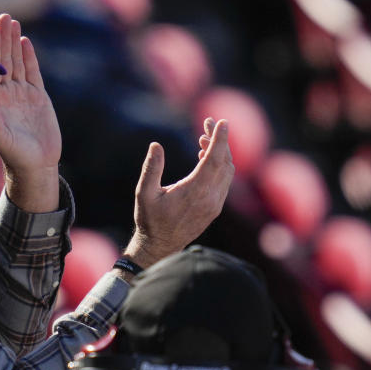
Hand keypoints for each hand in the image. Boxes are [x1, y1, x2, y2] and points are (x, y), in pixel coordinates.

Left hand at [0, 13, 61, 211]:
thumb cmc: (15, 154)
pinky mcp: (37, 96)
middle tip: (3, 17)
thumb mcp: (1, 139)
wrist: (36, 163)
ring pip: (17, 63)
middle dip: (2, 39)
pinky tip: (25, 42)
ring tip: (13, 22)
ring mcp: (21, 93)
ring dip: (14, 43)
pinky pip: (32, 73)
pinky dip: (29, 58)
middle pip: (3, 60)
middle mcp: (5, 93)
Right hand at [123, 117, 233, 267]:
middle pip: (223, 162)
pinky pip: (223, 181)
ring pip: (226, 171)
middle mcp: (210, 198)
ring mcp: (215, 204)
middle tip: (207, 123)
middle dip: (219, 140)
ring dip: (219, 153)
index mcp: (195, 191)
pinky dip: (219, 165)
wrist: (160, 246)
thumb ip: (151, 168)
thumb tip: (156, 145)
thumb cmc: (150, 219)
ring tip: (202, 139)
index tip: (222, 122)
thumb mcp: (144, 193)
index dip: (219, 139)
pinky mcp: (215, 208)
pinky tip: (204, 157)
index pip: (214, 159)